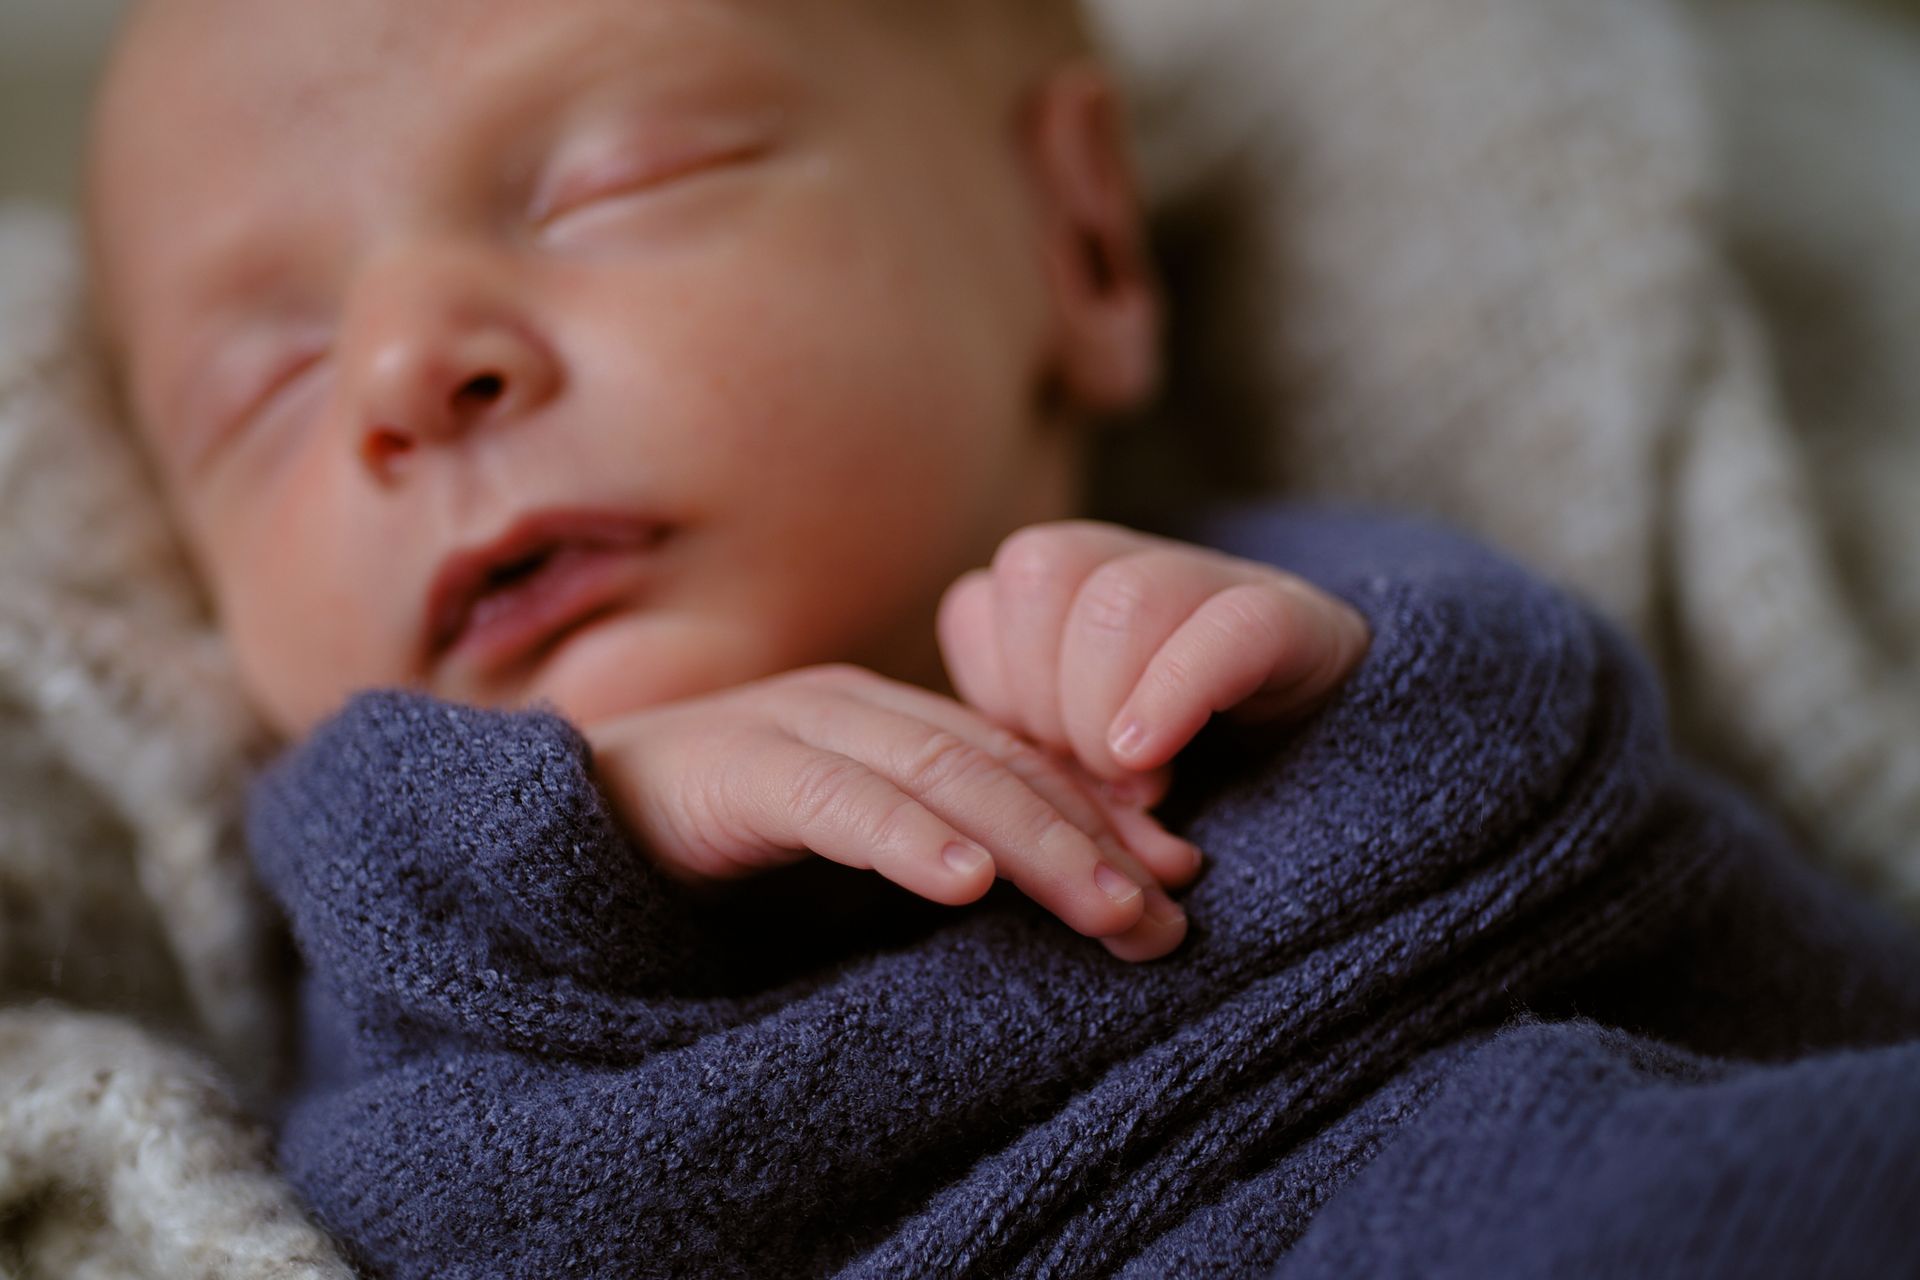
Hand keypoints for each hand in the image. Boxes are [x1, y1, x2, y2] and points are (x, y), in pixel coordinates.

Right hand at [582, 665, 1200, 961]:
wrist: (569, 814)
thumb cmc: (719, 839)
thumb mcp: (845, 840)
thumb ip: (928, 843)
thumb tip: (1040, 893)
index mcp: (893, 723)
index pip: (1023, 764)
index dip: (1107, 816)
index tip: (1183, 876)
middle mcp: (859, 711)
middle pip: (1002, 769)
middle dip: (1094, 841)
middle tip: (1168, 911)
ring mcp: (797, 730)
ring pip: (941, 778)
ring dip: (1033, 844)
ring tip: (1106, 905)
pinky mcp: (735, 770)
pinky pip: (834, 802)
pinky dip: (904, 839)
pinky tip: (962, 882)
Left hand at [936, 521, 1371, 784]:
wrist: (1330, 767)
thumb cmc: (1175, 778)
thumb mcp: (1081, 770)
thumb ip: (1031, 755)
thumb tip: (984, 791)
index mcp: (1063, 595)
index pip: (980, 604)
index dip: (996, 694)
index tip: (1043, 759)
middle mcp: (1129, 565)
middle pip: (1036, 573)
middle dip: (1045, 698)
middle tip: (1095, 774)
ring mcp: (1213, 580)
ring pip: (1119, 597)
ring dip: (1107, 705)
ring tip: (1140, 781)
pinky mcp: (1293, 617)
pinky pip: (1227, 629)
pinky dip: (1175, 694)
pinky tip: (1153, 754)